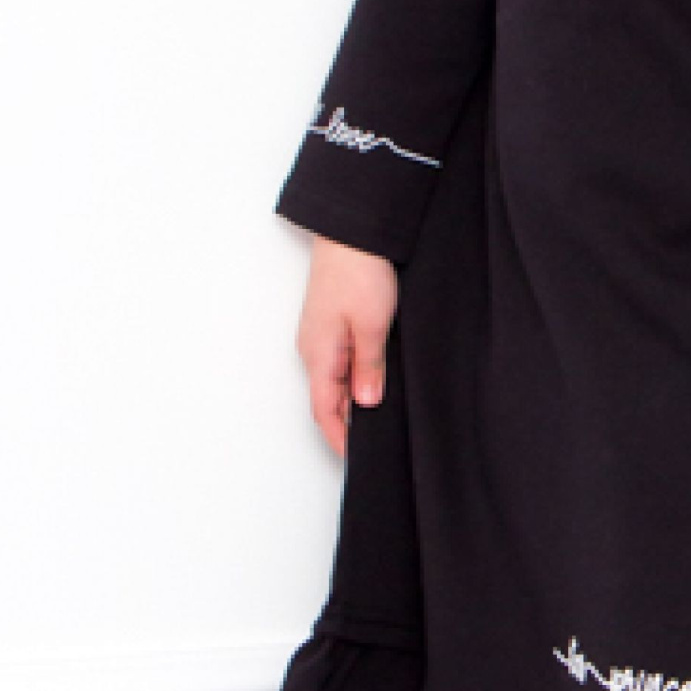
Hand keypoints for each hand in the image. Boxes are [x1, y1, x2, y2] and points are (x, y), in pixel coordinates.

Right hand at [295, 234, 398, 457]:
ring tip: (377, 418)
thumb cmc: (359, 271)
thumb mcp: (373, 325)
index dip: (339, 438)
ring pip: (333, 380)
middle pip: (327, 398)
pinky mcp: (331, 322)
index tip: (355, 459)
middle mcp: (313, 348)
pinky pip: (338, 361)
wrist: (352, 231)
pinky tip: (372, 380)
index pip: (323, 410)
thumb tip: (365, 404)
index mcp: (319, 354)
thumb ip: (368, 367)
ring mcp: (320, 335)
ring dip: (351, 401)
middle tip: (373, 443)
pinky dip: (353, 379)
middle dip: (346, 424)